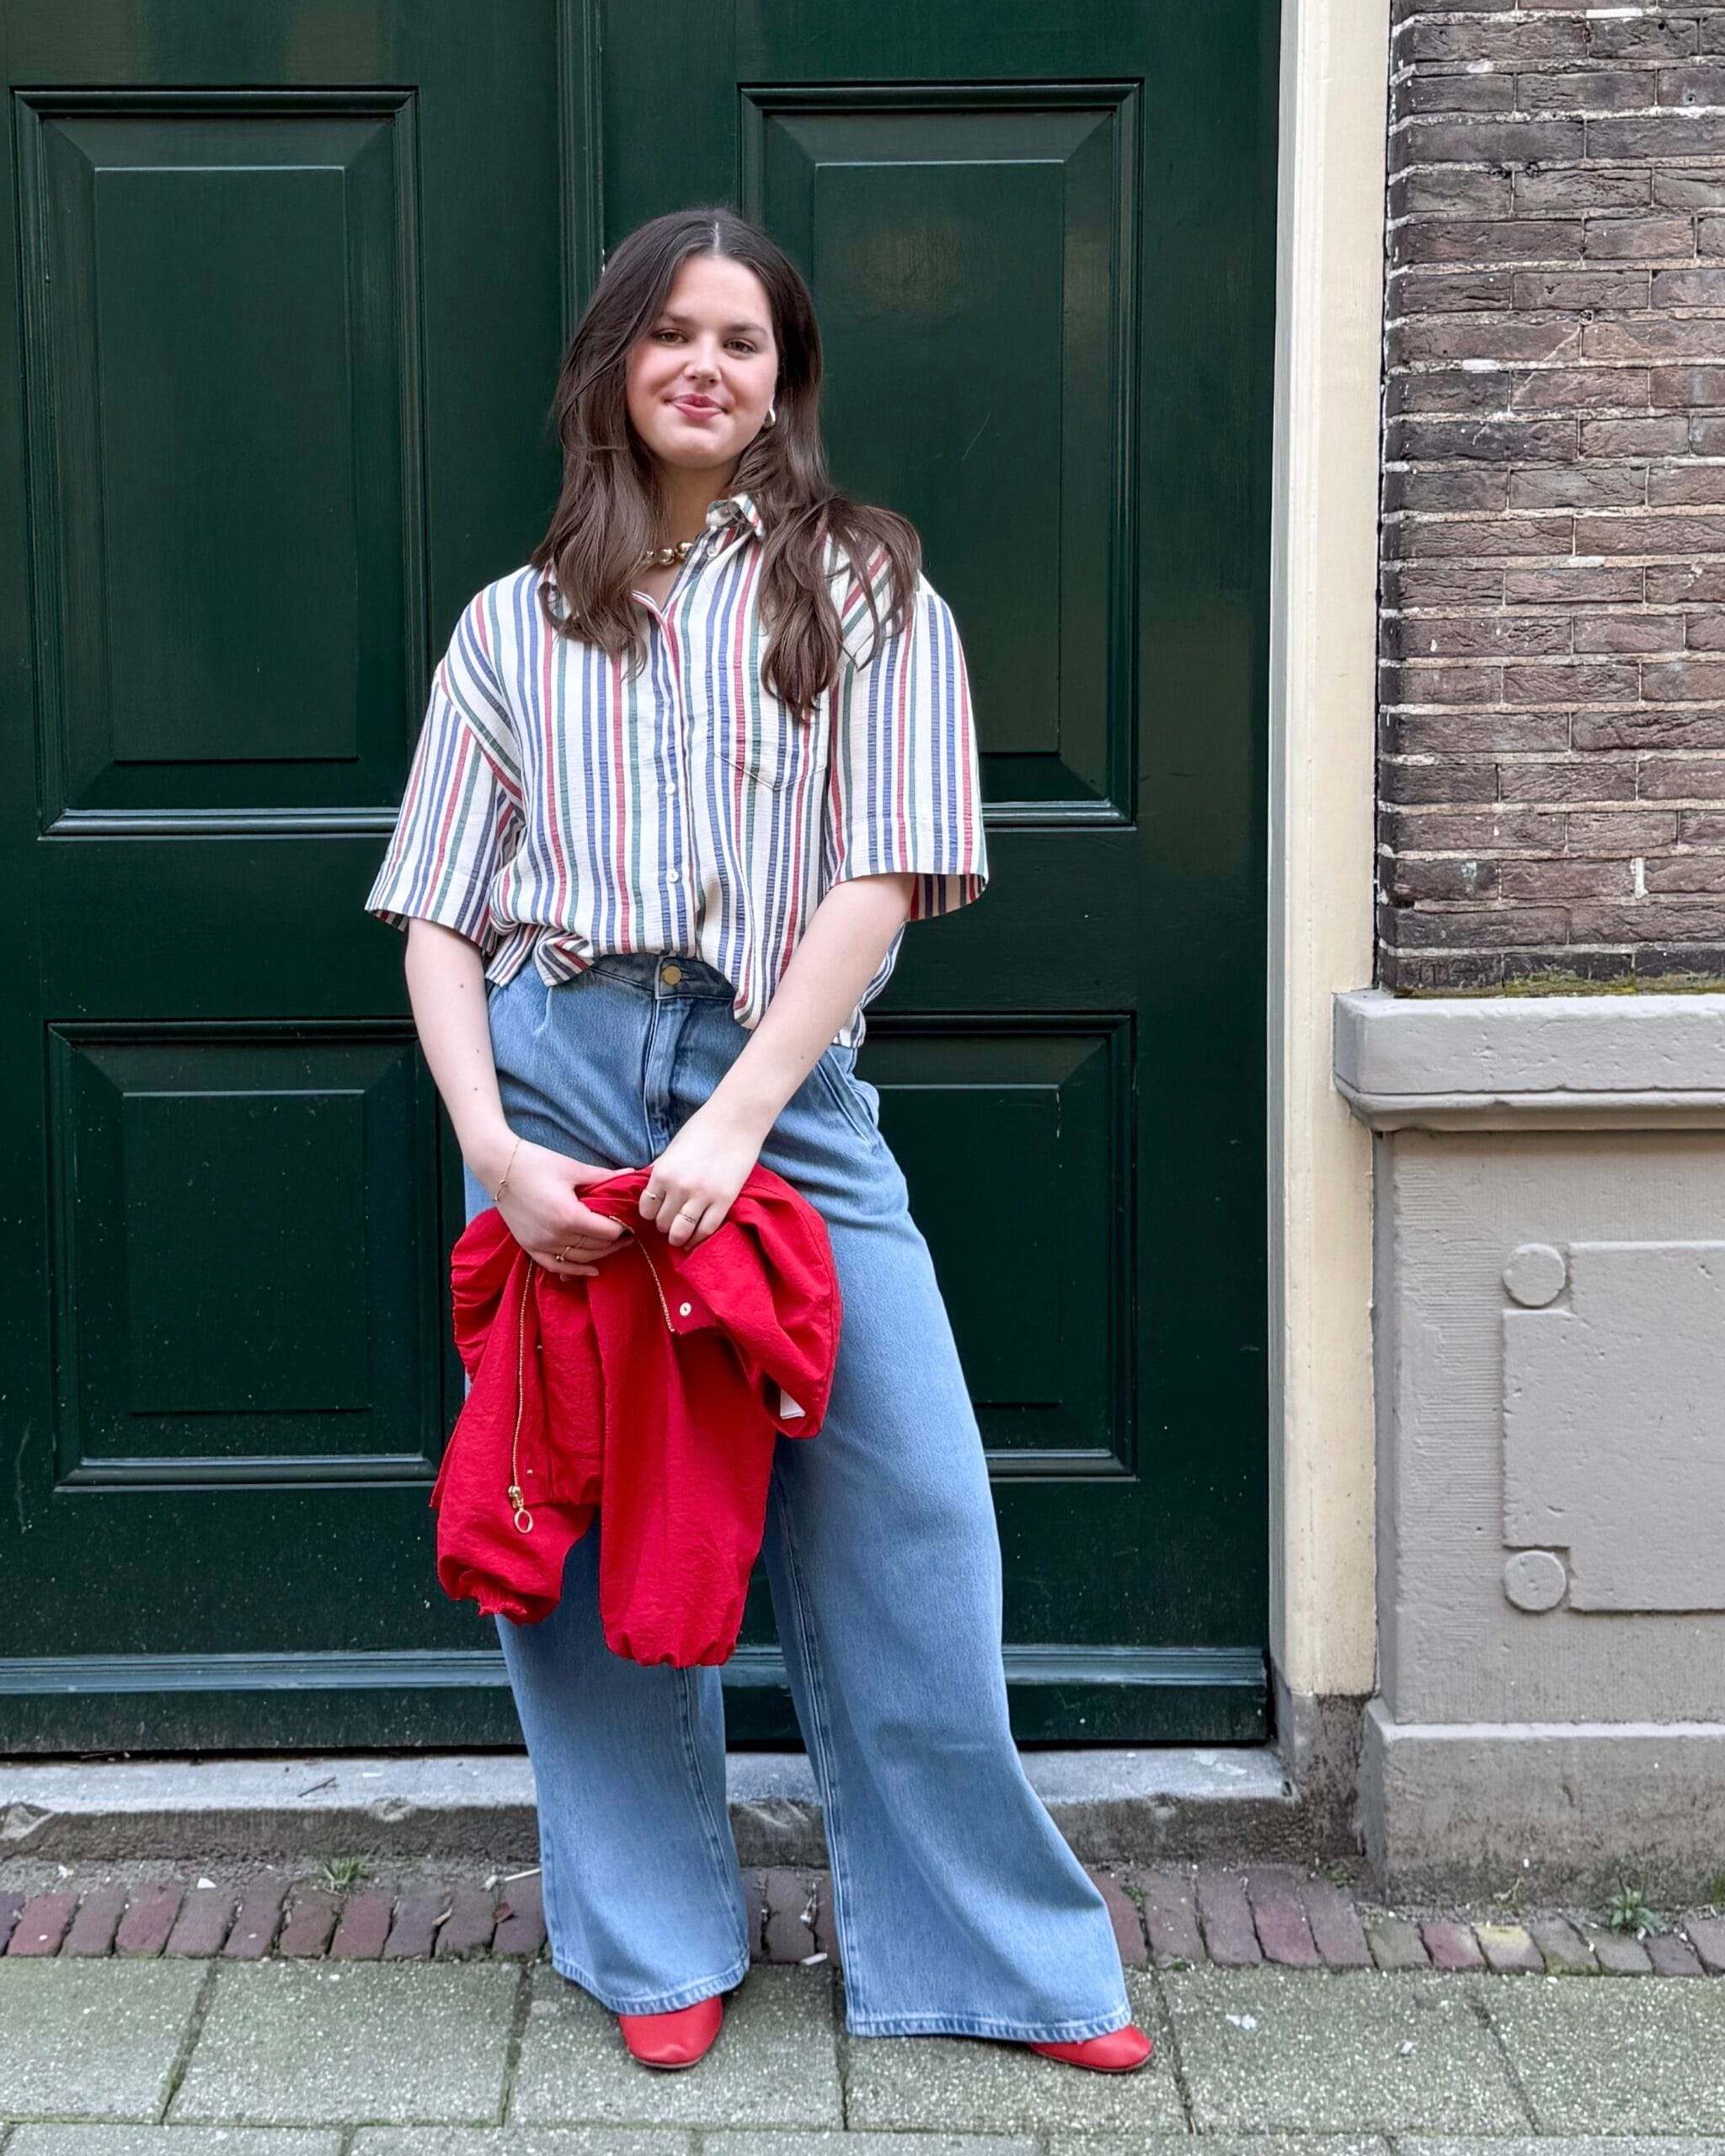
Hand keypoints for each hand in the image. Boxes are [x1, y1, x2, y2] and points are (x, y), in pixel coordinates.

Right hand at [491, 1137, 633, 1278]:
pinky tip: (592, 1269)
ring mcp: (540, 1244)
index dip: (623, 1228)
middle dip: (615, 1241)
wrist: (498, 1167)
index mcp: (569, 1216)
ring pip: (579, 1258)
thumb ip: (603, 1177)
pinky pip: (555, 1266)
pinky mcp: (529, 1246)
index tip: (631, 1221)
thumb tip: (631, 1176)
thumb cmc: (536, 1163)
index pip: (607, 1232)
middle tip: (628, 1233)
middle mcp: (555, 1235)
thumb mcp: (573, 1169)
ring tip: (614, 1245)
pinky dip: (574, 1270)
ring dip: (599, 1254)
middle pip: (596, 1247)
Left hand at [637, 1097, 764, 1249]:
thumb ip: (662, 1172)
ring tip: (681, 1237)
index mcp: (662, 1172)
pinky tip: (696, 1240)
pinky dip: (699, 1239)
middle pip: (662, 1222)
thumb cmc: (703, 1129)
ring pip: (681, 1231)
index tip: (658, 1213)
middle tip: (671, 1223)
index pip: (647, 1208)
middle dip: (665, 1225)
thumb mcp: (672, 1149)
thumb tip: (653, 1192)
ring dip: (679, 1237)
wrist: (736, 1120)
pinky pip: (706, 1230)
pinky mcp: (724, 1200)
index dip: (651, 1213)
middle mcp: (678, 1187)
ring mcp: (701, 1196)